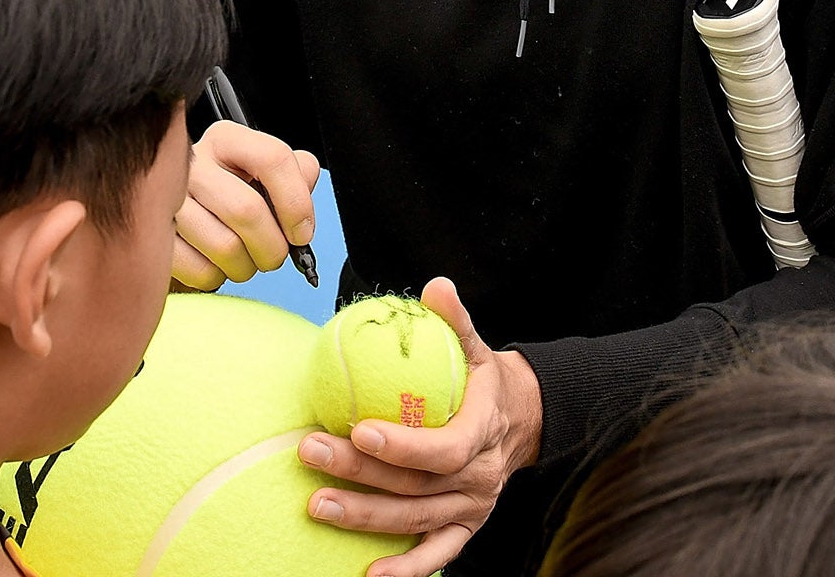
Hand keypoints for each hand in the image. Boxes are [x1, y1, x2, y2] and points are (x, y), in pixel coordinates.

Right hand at [171, 120, 318, 289]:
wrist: (182, 219)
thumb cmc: (231, 197)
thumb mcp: (264, 175)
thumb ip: (296, 176)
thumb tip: (302, 211)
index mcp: (226, 140)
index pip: (274, 158)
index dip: (297, 203)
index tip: (301, 232)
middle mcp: (193, 162)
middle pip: (248, 210)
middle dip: (273, 247)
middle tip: (273, 255)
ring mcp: (167, 199)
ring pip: (225, 246)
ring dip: (246, 267)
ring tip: (243, 260)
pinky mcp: (154, 237)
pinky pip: (200, 271)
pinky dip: (217, 278)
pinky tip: (214, 264)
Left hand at [297, 278, 540, 576]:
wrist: (524, 422)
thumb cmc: (486, 381)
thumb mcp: (477, 347)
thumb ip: (456, 321)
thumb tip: (436, 286)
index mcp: (483, 432)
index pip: (442, 448)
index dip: (402, 445)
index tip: (360, 429)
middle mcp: (479, 478)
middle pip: (415, 485)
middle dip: (359, 474)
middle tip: (310, 451)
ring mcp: (471, 508)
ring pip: (414, 520)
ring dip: (363, 517)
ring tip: (315, 503)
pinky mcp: (464, 528)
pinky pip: (436, 554)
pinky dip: (405, 569)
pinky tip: (367, 575)